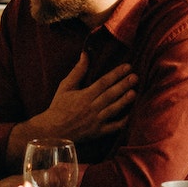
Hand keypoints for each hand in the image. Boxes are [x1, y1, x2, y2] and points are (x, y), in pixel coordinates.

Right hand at [15, 54, 134, 149]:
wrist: (53, 131)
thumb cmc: (59, 107)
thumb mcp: (65, 86)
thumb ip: (78, 71)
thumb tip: (86, 54)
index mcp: (84, 95)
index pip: (103, 82)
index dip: (116, 74)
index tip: (127, 67)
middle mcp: (91, 107)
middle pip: (110, 94)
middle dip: (124, 85)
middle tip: (135, 77)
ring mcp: (96, 121)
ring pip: (113, 109)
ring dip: (124, 101)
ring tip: (134, 92)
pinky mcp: (98, 132)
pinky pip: (113, 127)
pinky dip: (123, 122)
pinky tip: (131, 114)